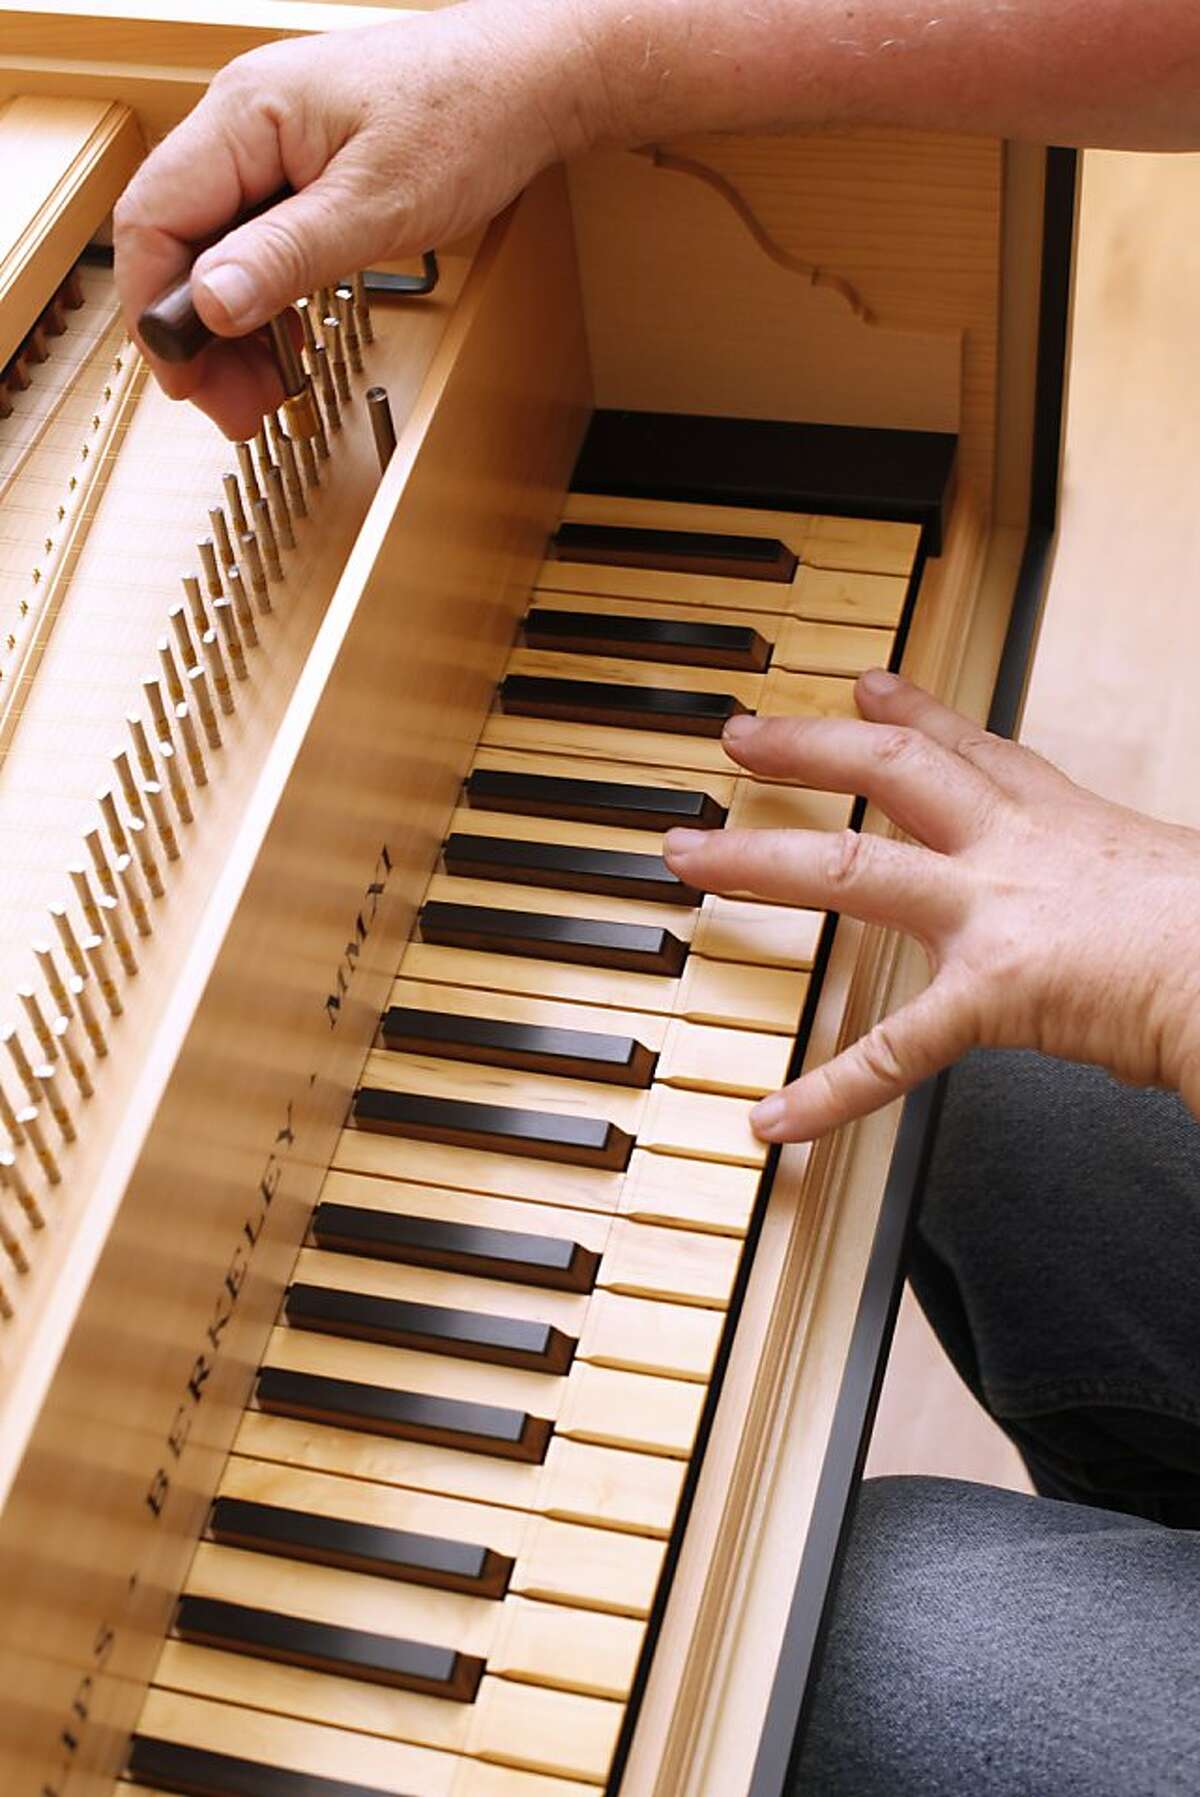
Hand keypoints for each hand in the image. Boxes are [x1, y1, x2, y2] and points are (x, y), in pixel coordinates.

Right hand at [113, 4, 597, 437]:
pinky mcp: (297, 169)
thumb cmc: (466, 118)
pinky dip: (262, 299)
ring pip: (213, 249)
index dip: (156, 309)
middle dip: (197, 332)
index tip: (188, 380)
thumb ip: (287, 256)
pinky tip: (284, 343)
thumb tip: (210, 304)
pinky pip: (252, 240)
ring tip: (264, 389)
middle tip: (235, 406)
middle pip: (177, 239)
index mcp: (246, 114)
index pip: (154, 217)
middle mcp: (242, 122)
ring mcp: (268, 144)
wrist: (524, 82)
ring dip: (231, 326)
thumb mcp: (375, 206)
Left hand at [663, 667, 1199, 1141]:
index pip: (972, 748)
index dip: (912, 712)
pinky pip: (891, 1051)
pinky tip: (772, 1119)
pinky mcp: (994, 997)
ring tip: (691, 858)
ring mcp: (995, 916)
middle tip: (740, 738)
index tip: (866, 687)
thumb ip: (1107, 875)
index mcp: (1061, 821)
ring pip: (853, 870)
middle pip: (893, 772)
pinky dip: (827, 1092)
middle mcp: (1015, 850)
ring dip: (760, 861)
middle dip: (808, 749)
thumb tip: (1105, 898)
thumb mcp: (1159, 874)